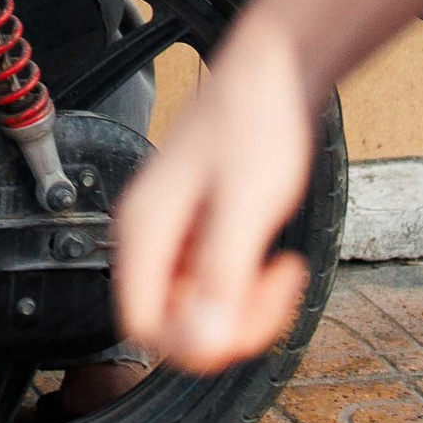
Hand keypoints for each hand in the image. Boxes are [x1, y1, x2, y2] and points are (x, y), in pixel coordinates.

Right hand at [112, 8, 318, 370]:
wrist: (271, 81)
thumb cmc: (255, 123)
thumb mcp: (246, 205)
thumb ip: (222, 273)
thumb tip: (204, 339)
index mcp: (144, 230)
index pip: (142, 326)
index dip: (192, 341)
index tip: (241, 318)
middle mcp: (149, 238)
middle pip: (173, 326)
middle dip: (230, 324)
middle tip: (273, 291)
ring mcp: (173, 240)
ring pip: (197, 314)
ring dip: (245, 310)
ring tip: (280, 274)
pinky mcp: (198, 238)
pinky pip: (215, 292)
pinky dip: (250, 292)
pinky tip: (275, 267)